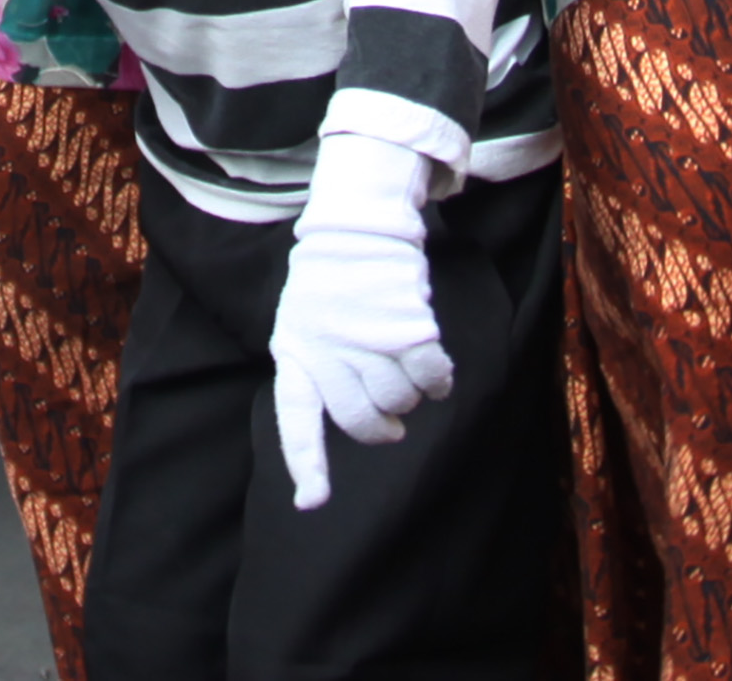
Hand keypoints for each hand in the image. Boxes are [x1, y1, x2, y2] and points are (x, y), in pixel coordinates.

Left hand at [269, 132, 450, 511]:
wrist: (356, 228)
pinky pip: (429, 379)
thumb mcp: (302, 325)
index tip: (312, 503)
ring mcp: (367, 340)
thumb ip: (317, 369)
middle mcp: (327, 351)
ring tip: (401, 367)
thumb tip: (346, 420)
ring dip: (407, 396)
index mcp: (294, 352)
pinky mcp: (407, 328)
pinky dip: (436, 381)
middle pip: (359, 421)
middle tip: (390, 425)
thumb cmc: (330, 285)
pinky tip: (432, 368)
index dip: (306, 465)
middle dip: (380, 430)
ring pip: (398, 402)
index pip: (296, 420)